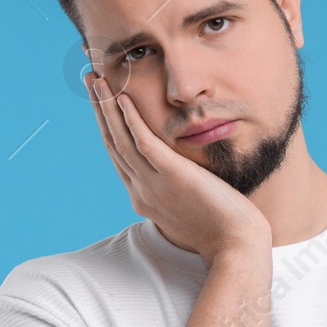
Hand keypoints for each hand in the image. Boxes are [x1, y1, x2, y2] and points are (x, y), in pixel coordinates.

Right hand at [85, 72, 269, 264]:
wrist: (236, 248)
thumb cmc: (222, 232)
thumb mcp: (189, 209)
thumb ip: (177, 191)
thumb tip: (181, 176)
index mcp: (144, 197)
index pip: (118, 155)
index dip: (107, 125)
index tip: (101, 101)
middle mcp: (142, 191)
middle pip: (112, 142)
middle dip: (99, 109)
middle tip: (90, 79)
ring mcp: (154, 185)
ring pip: (121, 139)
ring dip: (106, 106)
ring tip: (97, 78)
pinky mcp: (173, 177)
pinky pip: (145, 144)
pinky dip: (132, 121)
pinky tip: (123, 99)